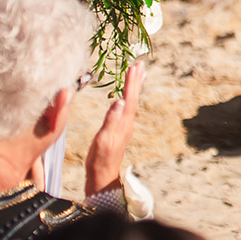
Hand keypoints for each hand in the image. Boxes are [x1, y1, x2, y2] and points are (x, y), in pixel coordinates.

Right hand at [83, 61, 144, 196]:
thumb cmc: (100, 159)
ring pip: (131, 102)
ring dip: (134, 87)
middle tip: (140, 63)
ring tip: (137, 73)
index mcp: (123, 123)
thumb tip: (120, 101)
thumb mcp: (104, 139)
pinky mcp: (119, 130)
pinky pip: (126, 108)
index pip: (129, 98)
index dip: (131, 82)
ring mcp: (124, 126)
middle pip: (133, 98)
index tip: (134, 66)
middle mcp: (127, 123)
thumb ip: (111, 121)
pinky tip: (125, 96)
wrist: (102, 175)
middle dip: (136, 80)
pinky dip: (128, 97)